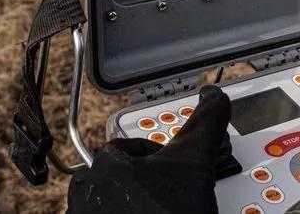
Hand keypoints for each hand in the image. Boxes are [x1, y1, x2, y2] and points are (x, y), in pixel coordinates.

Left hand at [67, 85, 230, 213]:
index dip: (154, 156)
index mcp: (102, 167)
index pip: (124, 149)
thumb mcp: (193, 164)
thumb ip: (204, 125)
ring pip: (110, 205)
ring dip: (133, 205)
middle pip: (117, 178)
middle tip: (170, 195)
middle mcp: (85, 196)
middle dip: (144, 183)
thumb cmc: (166, 213)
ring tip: (164, 211)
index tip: (171, 169)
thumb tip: (214, 97)